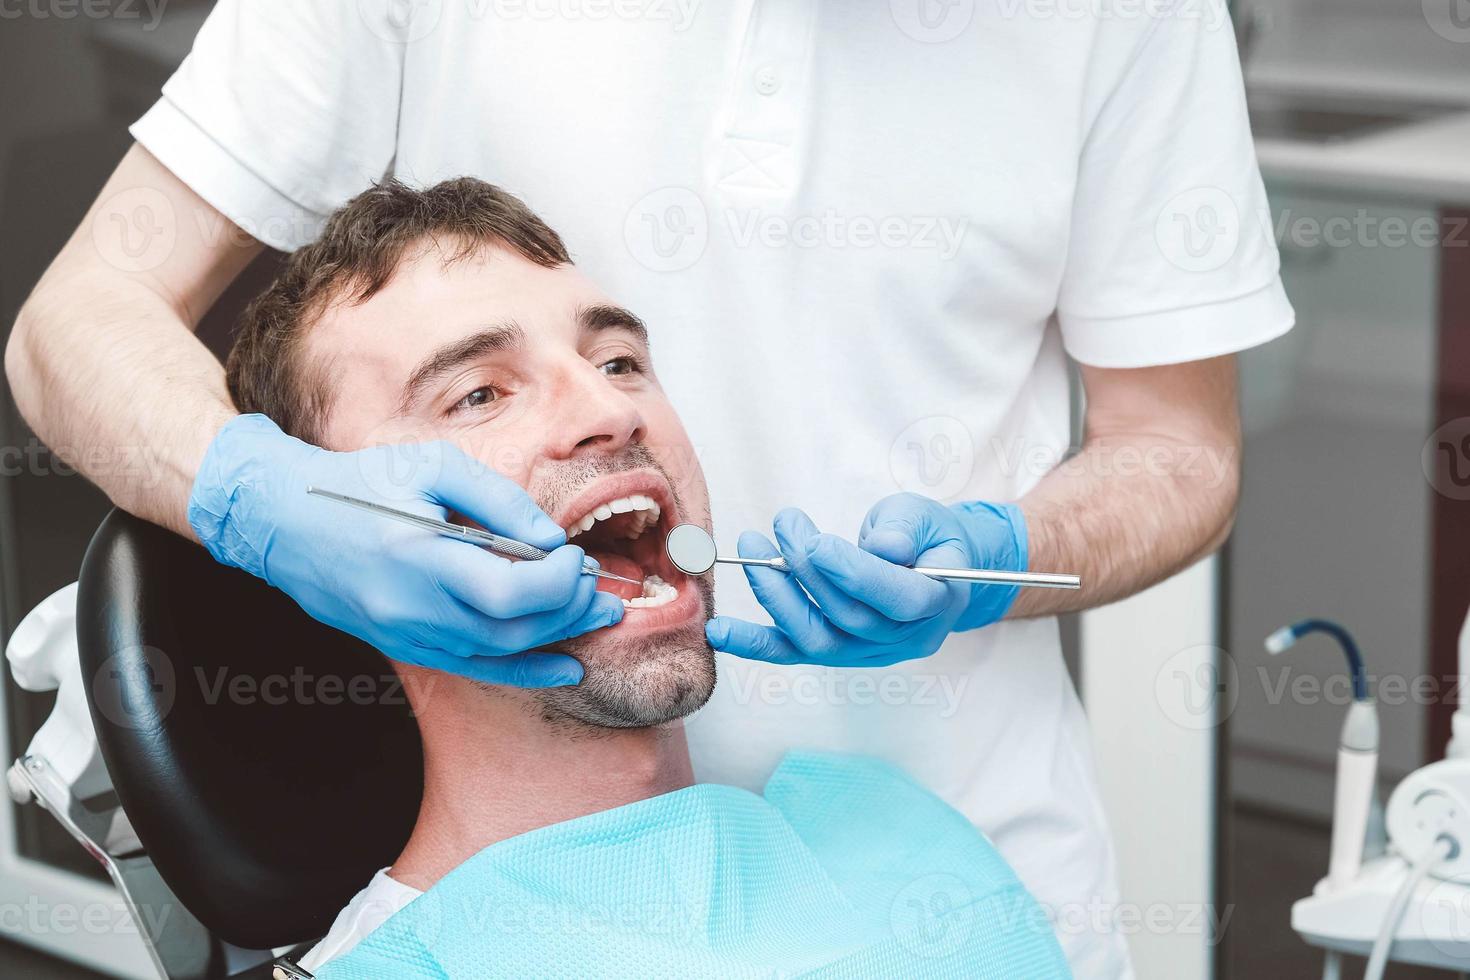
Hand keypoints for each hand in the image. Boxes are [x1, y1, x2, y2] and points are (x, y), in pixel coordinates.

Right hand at [188, 415, 621, 685]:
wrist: (286, 521)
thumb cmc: (361, 483)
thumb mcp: (434, 466)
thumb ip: (500, 501)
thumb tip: (552, 541)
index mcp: (417, 556)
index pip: (506, 591)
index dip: (557, 580)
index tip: (574, 555)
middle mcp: (411, 607)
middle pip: (512, 628)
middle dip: (570, 609)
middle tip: (600, 585)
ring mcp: (407, 635)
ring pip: (500, 653)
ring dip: (557, 635)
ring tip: (596, 613)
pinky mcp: (407, 647)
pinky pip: (477, 669)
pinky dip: (526, 670)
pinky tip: (567, 665)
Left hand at [705, 494, 1025, 666]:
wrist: (927, 564)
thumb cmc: (925, 536)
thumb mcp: (925, 519)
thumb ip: (906, 531)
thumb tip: (881, 547)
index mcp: (939, 602)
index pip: (899, 598)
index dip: (854, 573)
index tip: (816, 542)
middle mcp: (905, 639)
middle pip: (850, 616)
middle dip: (807, 569)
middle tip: (784, 525)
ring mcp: (868, 652)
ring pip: (817, 637)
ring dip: (776, 594)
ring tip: (753, 549)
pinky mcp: (836, 652)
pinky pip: (793, 653)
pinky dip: (754, 643)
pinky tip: (719, 630)